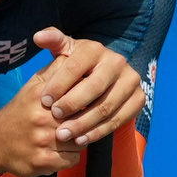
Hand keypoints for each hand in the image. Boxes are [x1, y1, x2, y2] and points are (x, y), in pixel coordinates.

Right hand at [0, 30, 143, 174]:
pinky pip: (73, 159)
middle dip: (86, 119)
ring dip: (80, 139)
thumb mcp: (34, 84)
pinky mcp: (43, 162)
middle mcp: (42, 117)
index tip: (90, 99)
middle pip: (83, 117)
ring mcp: (42, 141)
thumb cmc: (22, 110)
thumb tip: (77, 54)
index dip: (88, 96)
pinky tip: (62, 150)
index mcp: (42, 94)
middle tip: (82, 120)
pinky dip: (71, 156)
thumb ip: (57, 69)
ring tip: (70, 135)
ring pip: (81, 140)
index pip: (79, 91)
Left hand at [30, 28, 140, 146]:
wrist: (105, 79)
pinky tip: (80, 140)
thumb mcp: (66, 52)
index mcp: (95, 49)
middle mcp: (117, 62)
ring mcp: (131, 81)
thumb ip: (52, 42)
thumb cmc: (77, 66)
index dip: (58, 85)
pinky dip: (98, 132)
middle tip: (55, 118)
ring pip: (106, 106)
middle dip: (72, 104)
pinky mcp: (138, 99)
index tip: (44, 101)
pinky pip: (118, 120)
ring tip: (64, 134)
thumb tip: (38, 37)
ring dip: (83, 123)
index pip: (75, 66)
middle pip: (94, 87)